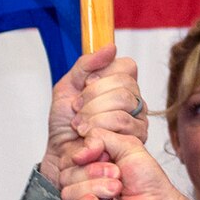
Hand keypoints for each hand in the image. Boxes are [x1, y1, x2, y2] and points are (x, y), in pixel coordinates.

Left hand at [41, 46, 146, 185]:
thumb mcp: (67, 87)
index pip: (127, 66)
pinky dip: (100, 129)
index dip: (104, 75)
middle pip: (125, 86)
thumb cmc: (64, 123)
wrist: (60, 153)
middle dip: (93, 98)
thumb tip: (111, 46)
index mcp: (120, 84)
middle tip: (77, 110)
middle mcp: (134, 100)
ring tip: (80, 126)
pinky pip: (124, 125)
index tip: (85, 85)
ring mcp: (139, 120)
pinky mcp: (138, 140)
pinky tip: (89, 137)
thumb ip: (86, 65)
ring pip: (125, 105)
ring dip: (94, 115)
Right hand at [60, 128, 193, 199]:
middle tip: (117, 175)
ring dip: (94, 188)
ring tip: (116, 190)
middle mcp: (83, 185)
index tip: (106, 156)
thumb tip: (78, 149)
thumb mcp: (128, 146)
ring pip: (68, 193)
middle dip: (93, 172)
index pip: (70, 157)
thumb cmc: (148, 181)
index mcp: (90, 166)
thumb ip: (101, 136)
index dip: (85, 154)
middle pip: (66, 175)